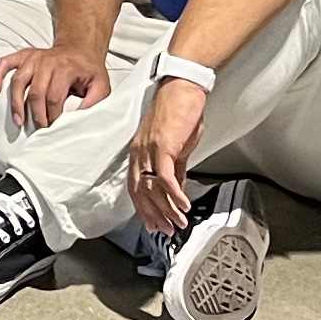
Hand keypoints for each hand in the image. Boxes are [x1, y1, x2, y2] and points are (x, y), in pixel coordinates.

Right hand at [0, 42, 112, 133]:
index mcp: (66, 68)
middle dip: (36, 114)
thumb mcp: (101, 85)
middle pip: (35, 92)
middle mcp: (47, 60)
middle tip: (39, 129)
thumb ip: (95, 101)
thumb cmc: (89, 71)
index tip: (53, 128)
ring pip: (18, 81)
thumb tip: (79, 116)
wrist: (80, 49)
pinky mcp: (23, 55)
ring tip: (19, 121)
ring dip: (16, 103)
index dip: (52, 115)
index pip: (54, 96)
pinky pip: (5, 63)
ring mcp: (33, 57)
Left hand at [125, 73, 208, 237]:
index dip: (144, 208)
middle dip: (154, 214)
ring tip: (177, 223)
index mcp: (140, 153)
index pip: (137, 187)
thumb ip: (175, 168)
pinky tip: (183, 205)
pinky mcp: (162, 146)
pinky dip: (174, 194)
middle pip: (142, 192)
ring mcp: (149, 150)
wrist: (183, 88)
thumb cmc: (180, 112)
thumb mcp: (176, 146)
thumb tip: (177, 189)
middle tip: (164, 231)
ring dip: (166, 209)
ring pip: (153, 188)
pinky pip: (166, 177)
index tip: (153, 224)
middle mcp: (140, 153)